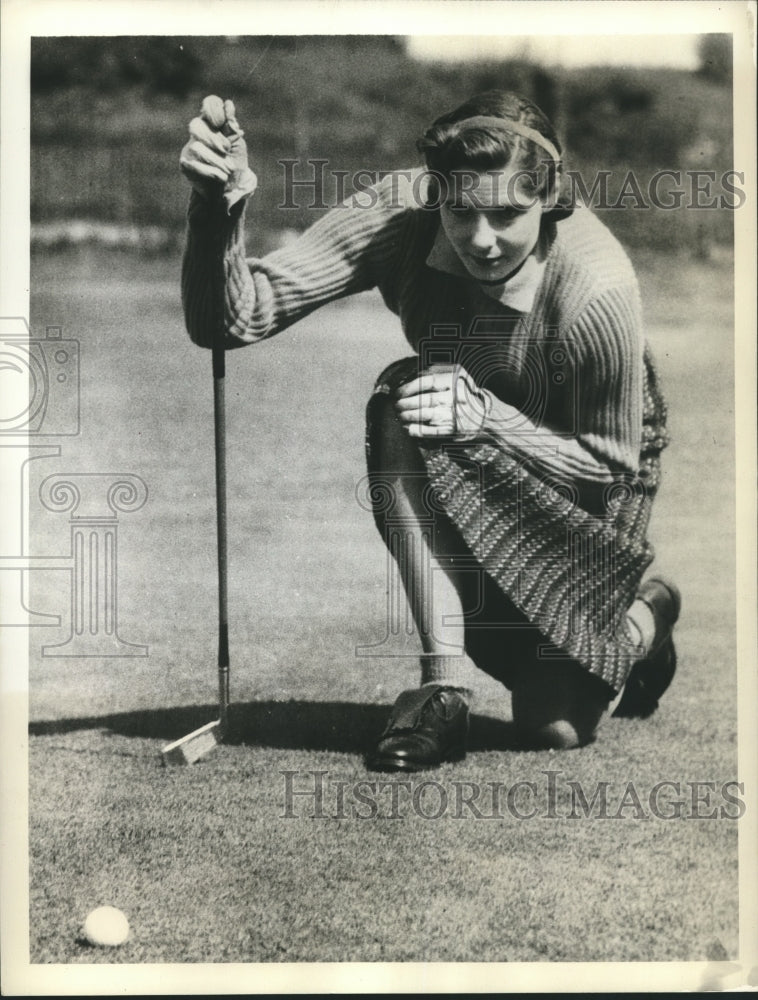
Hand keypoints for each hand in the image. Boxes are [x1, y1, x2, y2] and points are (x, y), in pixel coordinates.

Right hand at [180, 95, 257, 209]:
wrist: (230, 192)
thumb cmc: (234, 167)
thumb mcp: (237, 146)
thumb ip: (231, 127)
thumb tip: (229, 104)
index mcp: (213, 125)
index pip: (209, 105)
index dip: (213, 110)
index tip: (221, 123)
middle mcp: (198, 134)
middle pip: (196, 125)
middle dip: (214, 139)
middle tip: (225, 150)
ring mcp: (189, 149)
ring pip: (197, 147)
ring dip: (217, 161)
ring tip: (227, 170)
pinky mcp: (186, 165)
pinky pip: (195, 165)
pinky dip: (212, 173)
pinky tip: (220, 178)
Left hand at [394, 364, 490, 439]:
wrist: (490, 416)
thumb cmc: (471, 395)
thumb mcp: (461, 376)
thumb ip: (441, 373)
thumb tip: (418, 373)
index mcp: (456, 381)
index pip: (427, 382)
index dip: (409, 387)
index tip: (398, 392)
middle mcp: (455, 397)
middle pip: (424, 399)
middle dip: (406, 403)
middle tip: (396, 405)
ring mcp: (455, 415)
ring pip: (426, 415)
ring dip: (409, 416)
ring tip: (400, 415)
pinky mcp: (455, 430)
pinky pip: (432, 431)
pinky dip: (418, 430)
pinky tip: (409, 429)